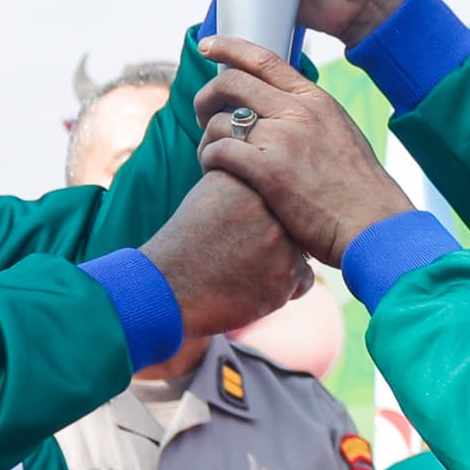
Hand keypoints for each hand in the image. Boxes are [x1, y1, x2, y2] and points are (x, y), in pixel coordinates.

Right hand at [139, 169, 316, 336]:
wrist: (168, 290)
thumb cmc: (185, 244)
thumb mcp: (208, 196)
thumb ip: (243, 184)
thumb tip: (272, 180)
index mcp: (246, 179)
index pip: (279, 192)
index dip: (264, 215)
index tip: (241, 228)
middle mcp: (268, 204)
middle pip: (291, 221)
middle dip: (274, 237)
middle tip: (243, 251)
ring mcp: (281, 240)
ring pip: (300, 252)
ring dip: (279, 263)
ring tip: (242, 270)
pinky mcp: (287, 275)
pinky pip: (302, 281)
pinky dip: (281, 288)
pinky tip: (250, 287)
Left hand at [195, 42, 413, 265]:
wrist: (373, 223)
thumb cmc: (357, 189)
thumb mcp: (340, 133)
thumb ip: (310, 116)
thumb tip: (284, 106)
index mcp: (315, 100)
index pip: (263, 59)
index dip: (229, 48)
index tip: (207, 46)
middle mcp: (298, 112)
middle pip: (231, 83)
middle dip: (206, 97)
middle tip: (202, 116)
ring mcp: (283, 139)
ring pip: (219, 121)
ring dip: (206, 138)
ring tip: (211, 156)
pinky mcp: (269, 171)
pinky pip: (220, 152)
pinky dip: (209, 159)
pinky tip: (214, 172)